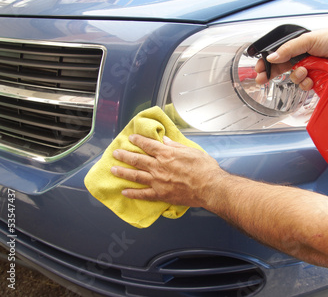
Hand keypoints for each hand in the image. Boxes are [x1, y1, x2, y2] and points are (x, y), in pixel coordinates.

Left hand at [111, 134, 225, 206]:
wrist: (209, 187)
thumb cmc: (204, 168)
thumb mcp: (192, 151)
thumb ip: (176, 146)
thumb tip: (166, 141)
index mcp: (167, 154)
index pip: (148, 145)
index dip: (138, 141)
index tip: (131, 138)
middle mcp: (159, 167)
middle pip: (137, 160)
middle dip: (124, 155)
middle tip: (115, 153)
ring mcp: (158, 181)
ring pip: (136, 175)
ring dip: (123, 172)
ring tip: (113, 170)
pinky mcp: (161, 194)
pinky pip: (143, 194)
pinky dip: (133, 193)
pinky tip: (125, 191)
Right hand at [254, 28, 327, 89]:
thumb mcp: (307, 40)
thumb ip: (288, 49)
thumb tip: (271, 57)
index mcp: (297, 47)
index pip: (277, 56)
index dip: (267, 63)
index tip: (258, 69)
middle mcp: (302, 58)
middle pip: (281, 69)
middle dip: (271, 74)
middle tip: (262, 79)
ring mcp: (309, 69)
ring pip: (294, 78)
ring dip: (297, 76)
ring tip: (304, 71)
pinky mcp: (317, 79)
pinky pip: (305, 85)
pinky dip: (307, 83)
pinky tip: (312, 78)